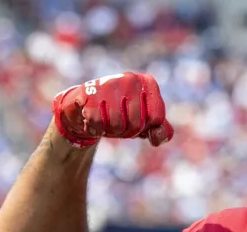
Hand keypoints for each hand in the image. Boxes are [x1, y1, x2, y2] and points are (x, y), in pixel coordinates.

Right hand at [52, 72, 173, 147]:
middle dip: (127, 132)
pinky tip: (91, 120)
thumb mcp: (144, 122)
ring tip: (105, 121)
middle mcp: (130, 79)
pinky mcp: (89, 91)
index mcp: (148, 83)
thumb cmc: (120, 115)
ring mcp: (109, 83)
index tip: (136, 123)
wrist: (85, 108)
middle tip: (118, 124)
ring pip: (117, 125)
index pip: (156, 117)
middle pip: (136, 124)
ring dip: (110, 131)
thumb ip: (161, 130)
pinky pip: (97, 123)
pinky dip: (94, 129)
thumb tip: (155, 137)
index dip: (145, 128)